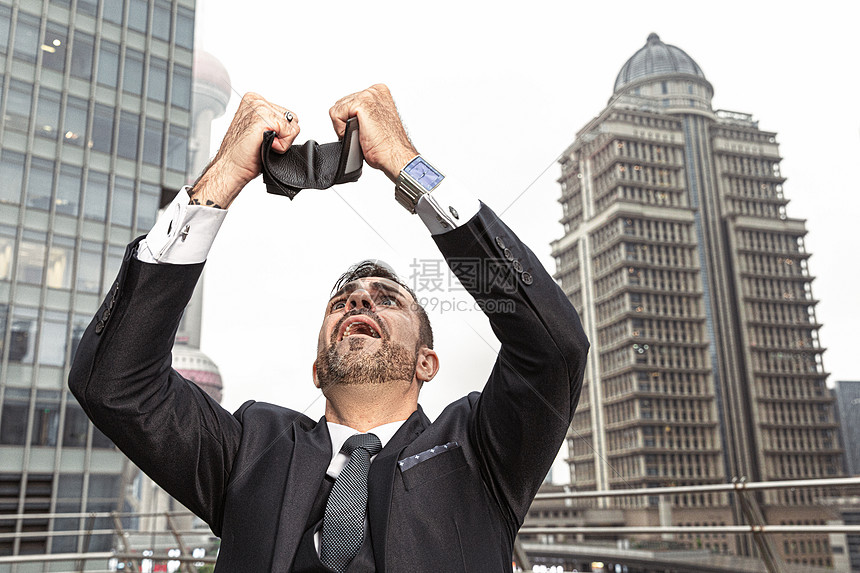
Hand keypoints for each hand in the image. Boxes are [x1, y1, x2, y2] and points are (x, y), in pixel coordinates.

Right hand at [191, 93, 299, 207]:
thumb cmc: (242, 154)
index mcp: (255, 100)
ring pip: (293, 126)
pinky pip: (290, 133)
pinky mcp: (264, 118)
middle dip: (283, 136)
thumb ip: (273, 121)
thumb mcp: (259, 130)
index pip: (287, 115)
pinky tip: (265, 146)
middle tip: (263, 143)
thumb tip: (291, 123)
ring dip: (282, 142)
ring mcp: (259, 108)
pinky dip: (281, 146)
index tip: (262, 138)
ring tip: (263, 144)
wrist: (230, 167)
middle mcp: (256, 101)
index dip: (281, 133)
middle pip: (292, 119)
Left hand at [329, 84, 417, 181]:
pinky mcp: (360, 104)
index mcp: (378, 92)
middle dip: (346, 123)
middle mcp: (373, 91)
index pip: (348, 102)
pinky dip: (342, 130)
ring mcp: (367, 96)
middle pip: (341, 105)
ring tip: (363, 134)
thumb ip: (362, 112)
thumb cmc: (388, 145)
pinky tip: (359, 134)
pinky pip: (335, 116)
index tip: (366, 129)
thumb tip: (348, 116)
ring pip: (337, 110)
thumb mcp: (375, 121)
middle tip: (364, 134)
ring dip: (345, 127)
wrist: (394, 155)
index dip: (350, 120)